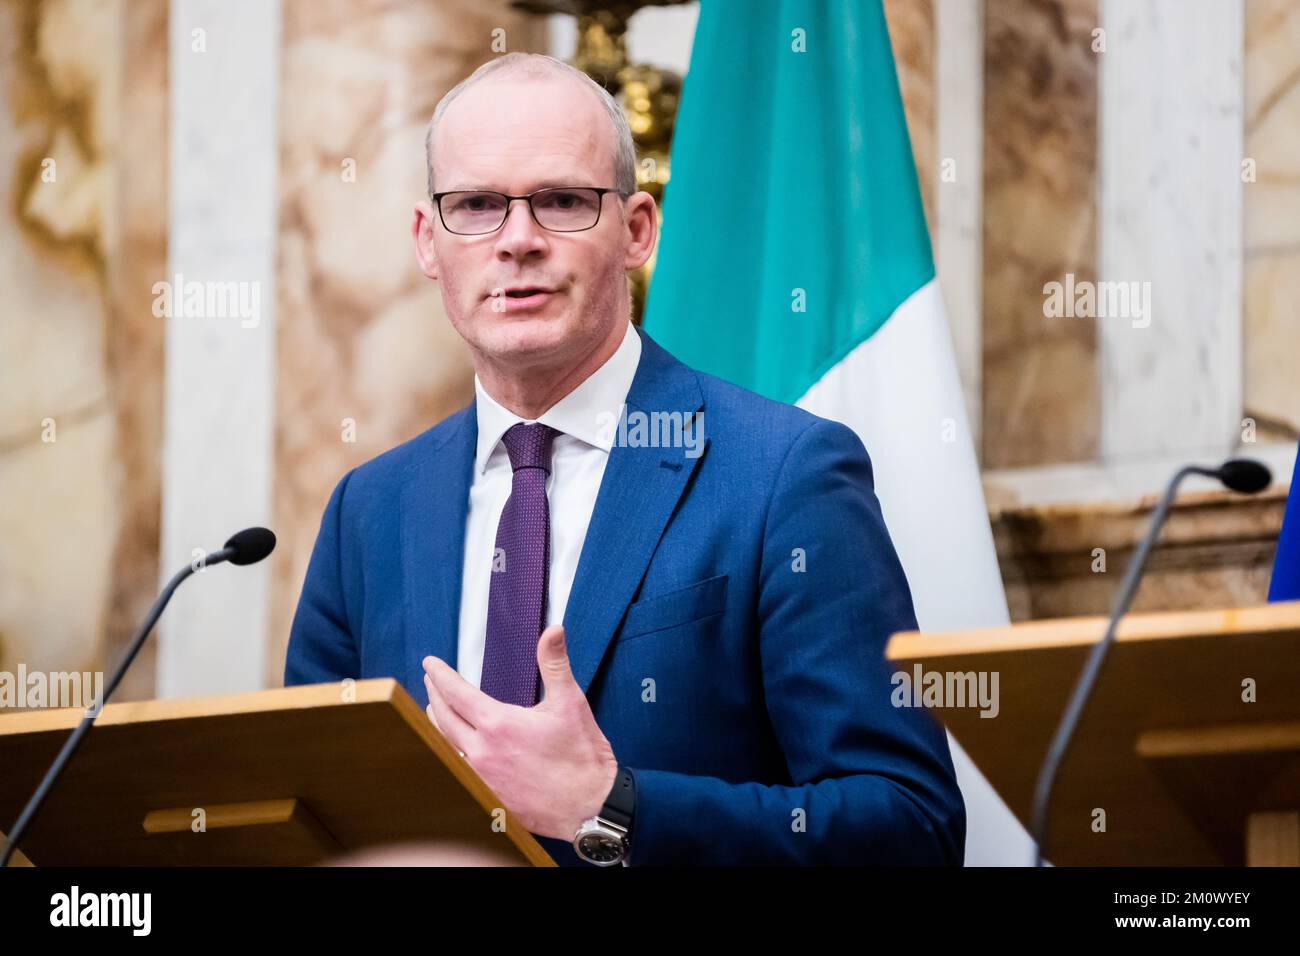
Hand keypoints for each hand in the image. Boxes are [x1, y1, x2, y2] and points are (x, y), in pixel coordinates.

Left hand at [423, 624, 618, 840]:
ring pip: (444, 746)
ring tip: (435, 710)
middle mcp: (482, 752)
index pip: (455, 693)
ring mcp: (481, 778)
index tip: (430, 664)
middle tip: (430, 681)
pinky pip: (456, 770)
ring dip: (437, 724)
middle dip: (434, 695)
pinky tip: (452, 748)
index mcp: (498, 724)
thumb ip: (555, 663)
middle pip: (443, 718)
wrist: (589, 806)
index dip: (440, 675)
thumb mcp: (570, 702)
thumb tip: (553, 630)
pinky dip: (448, 752)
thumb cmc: (582, 755)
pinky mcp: (486, 797)